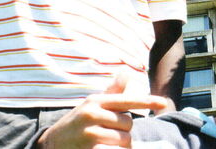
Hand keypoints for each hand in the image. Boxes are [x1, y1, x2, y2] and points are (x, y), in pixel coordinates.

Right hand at [36, 74, 167, 148]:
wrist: (50, 144)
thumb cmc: (78, 122)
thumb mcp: (92, 104)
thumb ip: (111, 92)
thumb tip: (127, 75)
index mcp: (96, 100)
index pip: (127, 100)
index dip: (147, 101)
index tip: (164, 103)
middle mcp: (92, 112)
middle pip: (128, 123)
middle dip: (124, 130)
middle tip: (109, 132)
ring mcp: (89, 130)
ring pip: (124, 138)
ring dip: (121, 144)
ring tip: (107, 143)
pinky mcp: (88, 145)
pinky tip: (104, 148)